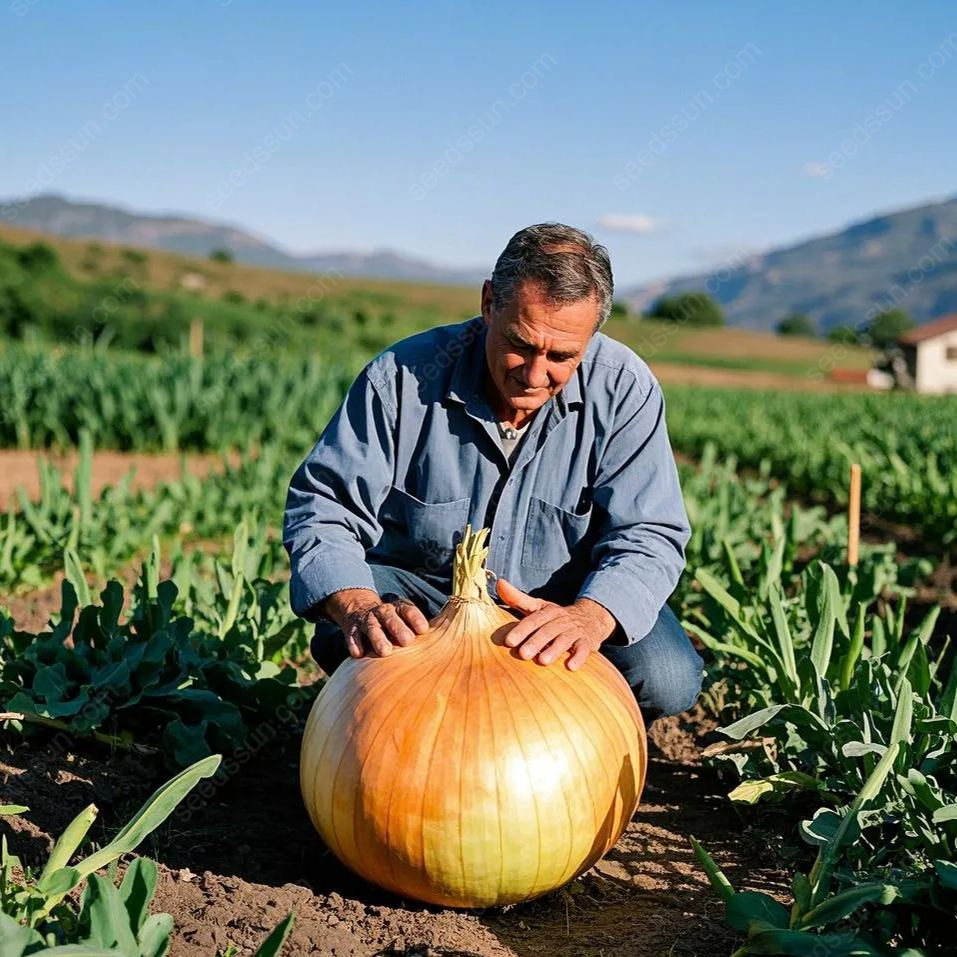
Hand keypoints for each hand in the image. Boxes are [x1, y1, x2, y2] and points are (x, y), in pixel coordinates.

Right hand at [324, 588, 429, 658]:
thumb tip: (442, 645)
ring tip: (385, 651)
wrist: (359, 609)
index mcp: (399, 608)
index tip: (423, 630)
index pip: (408, 610)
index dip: (415, 618)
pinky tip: (358, 654)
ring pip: (372, 627)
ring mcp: (367, 620)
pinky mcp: (352, 630)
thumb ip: (418, 630)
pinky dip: (354, 644)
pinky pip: (352, 636)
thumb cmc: (393, 623)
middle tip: (407, 641)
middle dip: (398, 628)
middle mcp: (383, 612)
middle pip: (390, 617)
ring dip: (378, 638)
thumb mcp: (405, 619)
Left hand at [496, 579, 615, 669]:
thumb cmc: (557, 617)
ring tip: (543, 661)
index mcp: (548, 612)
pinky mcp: (588, 643)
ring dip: (554, 650)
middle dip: (535, 642)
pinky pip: (584, 650)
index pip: (533, 620)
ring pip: (565, 640)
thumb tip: (499, 583)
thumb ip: (517, 598)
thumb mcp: (539, 606)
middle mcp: (562, 620)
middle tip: (523, 655)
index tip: (509, 641)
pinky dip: (578, 658)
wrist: (591, 618)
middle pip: (548, 631)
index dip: (521, 630)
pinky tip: (570, 667)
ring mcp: (576, 631)